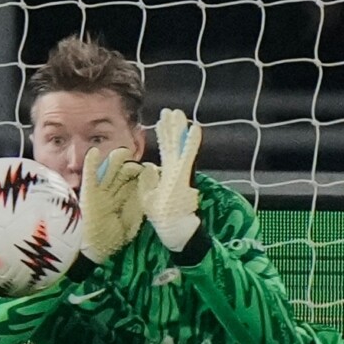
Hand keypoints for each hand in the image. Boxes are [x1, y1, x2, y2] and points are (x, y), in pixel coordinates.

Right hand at [74, 144, 143, 264]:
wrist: (90, 252)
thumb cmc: (109, 242)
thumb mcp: (130, 227)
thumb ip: (137, 211)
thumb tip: (147, 195)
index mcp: (122, 203)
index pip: (134, 184)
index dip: (144, 175)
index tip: (154, 169)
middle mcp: (111, 195)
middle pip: (123, 175)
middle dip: (133, 167)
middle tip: (140, 162)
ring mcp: (100, 193)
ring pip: (110, 173)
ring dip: (117, 162)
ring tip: (125, 153)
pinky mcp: (88, 194)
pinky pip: (90, 177)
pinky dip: (91, 165)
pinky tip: (95, 153)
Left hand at [143, 107, 203, 252]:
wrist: (175, 232)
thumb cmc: (163, 219)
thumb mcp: (148, 198)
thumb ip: (149, 181)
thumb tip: (149, 166)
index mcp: (167, 176)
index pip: (165, 151)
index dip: (164, 136)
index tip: (162, 121)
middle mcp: (175, 171)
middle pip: (172, 145)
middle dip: (171, 128)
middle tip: (171, 111)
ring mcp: (179, 174)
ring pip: (179, 147)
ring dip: (179, 130)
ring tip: (179, 114)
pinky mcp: (182, 178)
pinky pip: (187, 158)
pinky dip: (191, 143)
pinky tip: (194, 129)